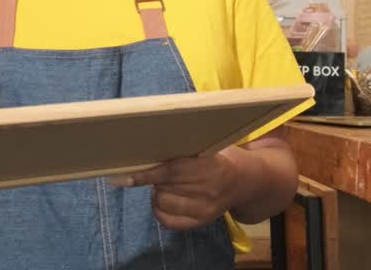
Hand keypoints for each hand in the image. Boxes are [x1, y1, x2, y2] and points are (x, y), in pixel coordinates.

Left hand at [110, 148, 244, 230]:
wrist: (244, 181)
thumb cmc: (218, 157)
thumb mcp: (204, 147)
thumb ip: (180, 149)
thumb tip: (143, 150)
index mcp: (211, 166)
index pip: (172, 171)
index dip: (147, 173)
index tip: (126, 175)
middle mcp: (209, 190)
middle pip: (164, 187)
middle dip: (154, 178)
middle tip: (157, 170)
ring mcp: (206, 209)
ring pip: (164, 203)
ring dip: (157, 192)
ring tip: (163, 184)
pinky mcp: (202, 222)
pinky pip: (169, 222)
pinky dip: (159, 210)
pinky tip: (161, 200)